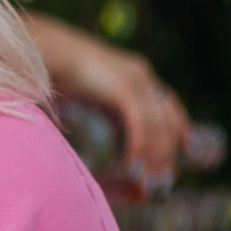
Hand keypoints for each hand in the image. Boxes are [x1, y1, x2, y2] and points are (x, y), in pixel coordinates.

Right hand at [26, 16, 194, 180]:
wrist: (44, 49)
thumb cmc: (55, 69)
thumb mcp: (87, 88)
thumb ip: (99, 104)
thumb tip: (98, 131)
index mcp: (136, 72)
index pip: (168, 103)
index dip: (180, 125)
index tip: (187, 147)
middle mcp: (141, 76)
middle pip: (167, 119)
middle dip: (167, 152)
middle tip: (162, 179)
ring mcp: (135, 80)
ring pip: (157, 126)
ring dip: (154, 157)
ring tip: (145, 181)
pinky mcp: (123, 89)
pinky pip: (140, 125)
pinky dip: (139, 148)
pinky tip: (132, 166)